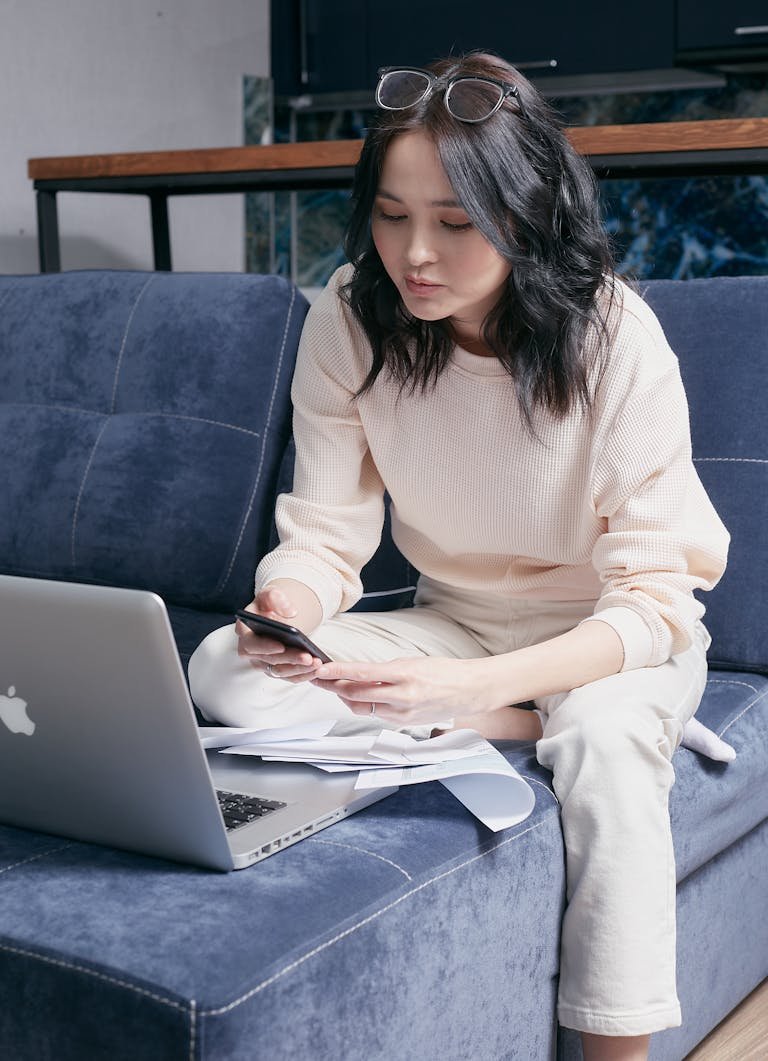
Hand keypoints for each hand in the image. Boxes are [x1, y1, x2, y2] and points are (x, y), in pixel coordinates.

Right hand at [235, 587, 323, 682]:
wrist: (276, 613)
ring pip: (279, 671)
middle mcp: (251, 651)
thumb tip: (290, 612)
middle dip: (289, 659)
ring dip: (299, 669)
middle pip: (269, 660)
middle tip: (308, 657)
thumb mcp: (271, 594)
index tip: (281, 646)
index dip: (265, 647)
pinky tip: (317, 669)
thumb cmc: (270, 604)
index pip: (251, 644)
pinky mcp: (275, 669)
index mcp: (245, 632)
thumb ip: (276, 598)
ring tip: (316, 663)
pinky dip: (303, 674)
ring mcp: (262, 662)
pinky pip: (289, 676)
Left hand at [310, 656, 493, 725]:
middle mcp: (403, 697)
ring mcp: (403, 714)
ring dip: (346, 697)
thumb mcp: (413, 662)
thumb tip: (360, 674)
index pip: (363, 673)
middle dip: (334, 686)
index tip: (321, 668)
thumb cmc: (444, 672)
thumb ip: (386, 671)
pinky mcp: (405, 724)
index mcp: (405, 675)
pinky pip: (376, 715)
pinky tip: (358, 696)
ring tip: (334, 686)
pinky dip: (365, 705)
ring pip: (363, 707)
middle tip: (319, 678)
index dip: (338, 672)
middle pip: (357, 694)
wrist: (469, 691)